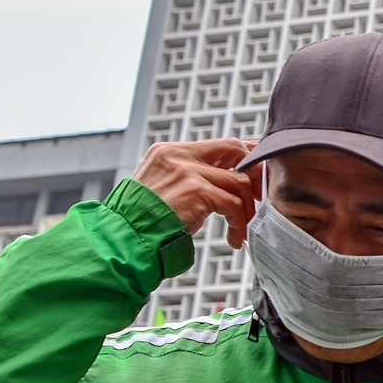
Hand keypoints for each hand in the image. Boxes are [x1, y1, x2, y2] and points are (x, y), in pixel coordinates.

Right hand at [132, 139, 259, 245]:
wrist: (125, 236)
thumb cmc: (143, 220)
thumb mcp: (164, 188)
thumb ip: (191, 178)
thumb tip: (226, 180)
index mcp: (171, 151)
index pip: (220, 144)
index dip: (245, 157)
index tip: (257, 173)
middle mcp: (179, 155)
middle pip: (235, 150)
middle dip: (255, 175)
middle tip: (257, 201)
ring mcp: (188, 171)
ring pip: (239, 182)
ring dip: (246, 209)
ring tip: (241, 229)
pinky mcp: (196, 191)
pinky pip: (233, 204)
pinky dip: (238, 224)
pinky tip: (234, 238)